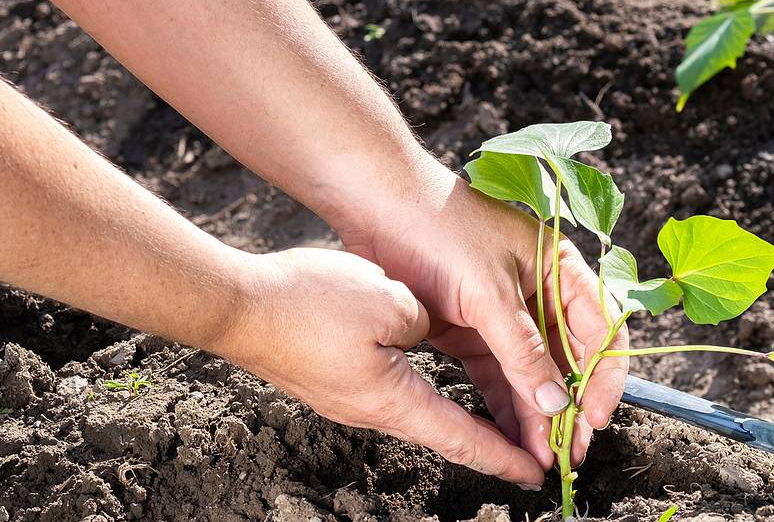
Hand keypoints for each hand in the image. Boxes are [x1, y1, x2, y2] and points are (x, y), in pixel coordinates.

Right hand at [216, 247, 546, 486]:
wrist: (235, 305)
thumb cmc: (308, 304)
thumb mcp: (390, 301)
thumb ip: (426, 320)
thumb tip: (426, 328)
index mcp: (393, 400)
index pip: (463, 438)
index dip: (504, 455)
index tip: (538, 473)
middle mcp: (371, 410)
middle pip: (444, 432)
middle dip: (491, 439)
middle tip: (529, 447)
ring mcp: (347, 397)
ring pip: (417, 410)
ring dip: (459, 415)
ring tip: (493, 411)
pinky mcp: (330, 379)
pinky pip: (389, 389)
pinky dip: (426, 392)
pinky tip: (430, 373)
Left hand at [338, 170, 628, 470]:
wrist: (376, 205)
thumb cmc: (440, 229)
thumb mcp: (488, 292)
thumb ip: (523, 350)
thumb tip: (557, 403)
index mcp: (559, 269)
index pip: (602, 331)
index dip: (603, 378)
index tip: (594, 419)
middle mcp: (538, 292)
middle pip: (568, 359)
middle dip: (569, 406)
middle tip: (567, 453)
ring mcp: (502, 312)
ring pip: (531, 373)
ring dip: (537, 413)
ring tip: (540, 456)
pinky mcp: (469, 328)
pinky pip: (495, 374)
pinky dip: (503, 405)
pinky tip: (510, 437)